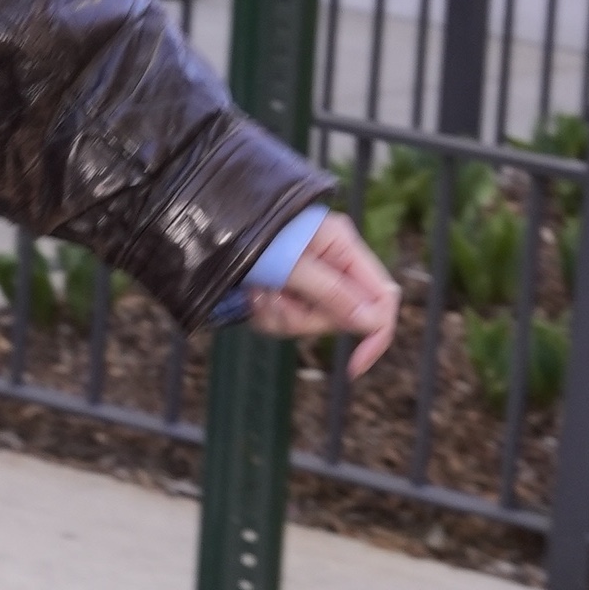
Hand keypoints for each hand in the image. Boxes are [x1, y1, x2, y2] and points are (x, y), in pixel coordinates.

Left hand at [247, 211, 399, 377]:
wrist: (207, 223)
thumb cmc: (247, 232)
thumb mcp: (291, 264)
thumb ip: (331, 292)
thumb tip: (372, 322)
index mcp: (343, 246)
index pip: (381, 297)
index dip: (376, 334)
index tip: (356, 365)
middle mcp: (331, 262)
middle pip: (340, 317)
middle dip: (304, 319)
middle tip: (273, 297)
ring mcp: (308, 277)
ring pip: (308, 322)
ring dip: (279, 316)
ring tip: (256, 290)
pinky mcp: (286, 289)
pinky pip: (285, 320)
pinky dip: (266, 314)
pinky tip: (250, 295)